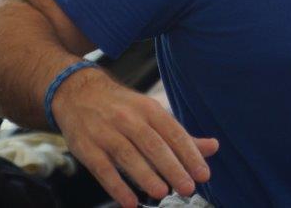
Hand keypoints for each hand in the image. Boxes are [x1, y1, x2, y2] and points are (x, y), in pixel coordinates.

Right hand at [51, 66, 218, 207]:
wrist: (77, 93)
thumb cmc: (123, 108)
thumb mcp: (151, 113)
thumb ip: (180, 135)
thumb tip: (213, 147)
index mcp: (149, 109)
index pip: (174, 133)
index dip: (189, 154)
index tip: (204, 174)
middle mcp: (128, 119)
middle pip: (153, 145)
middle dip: (172, 167)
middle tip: (189, 188)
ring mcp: (106, 133)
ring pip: (128, 156)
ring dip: (146, 176)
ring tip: (162, 193)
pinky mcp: (86, 148)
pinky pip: (102, 169)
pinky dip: (117, 187)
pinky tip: (130, 202)